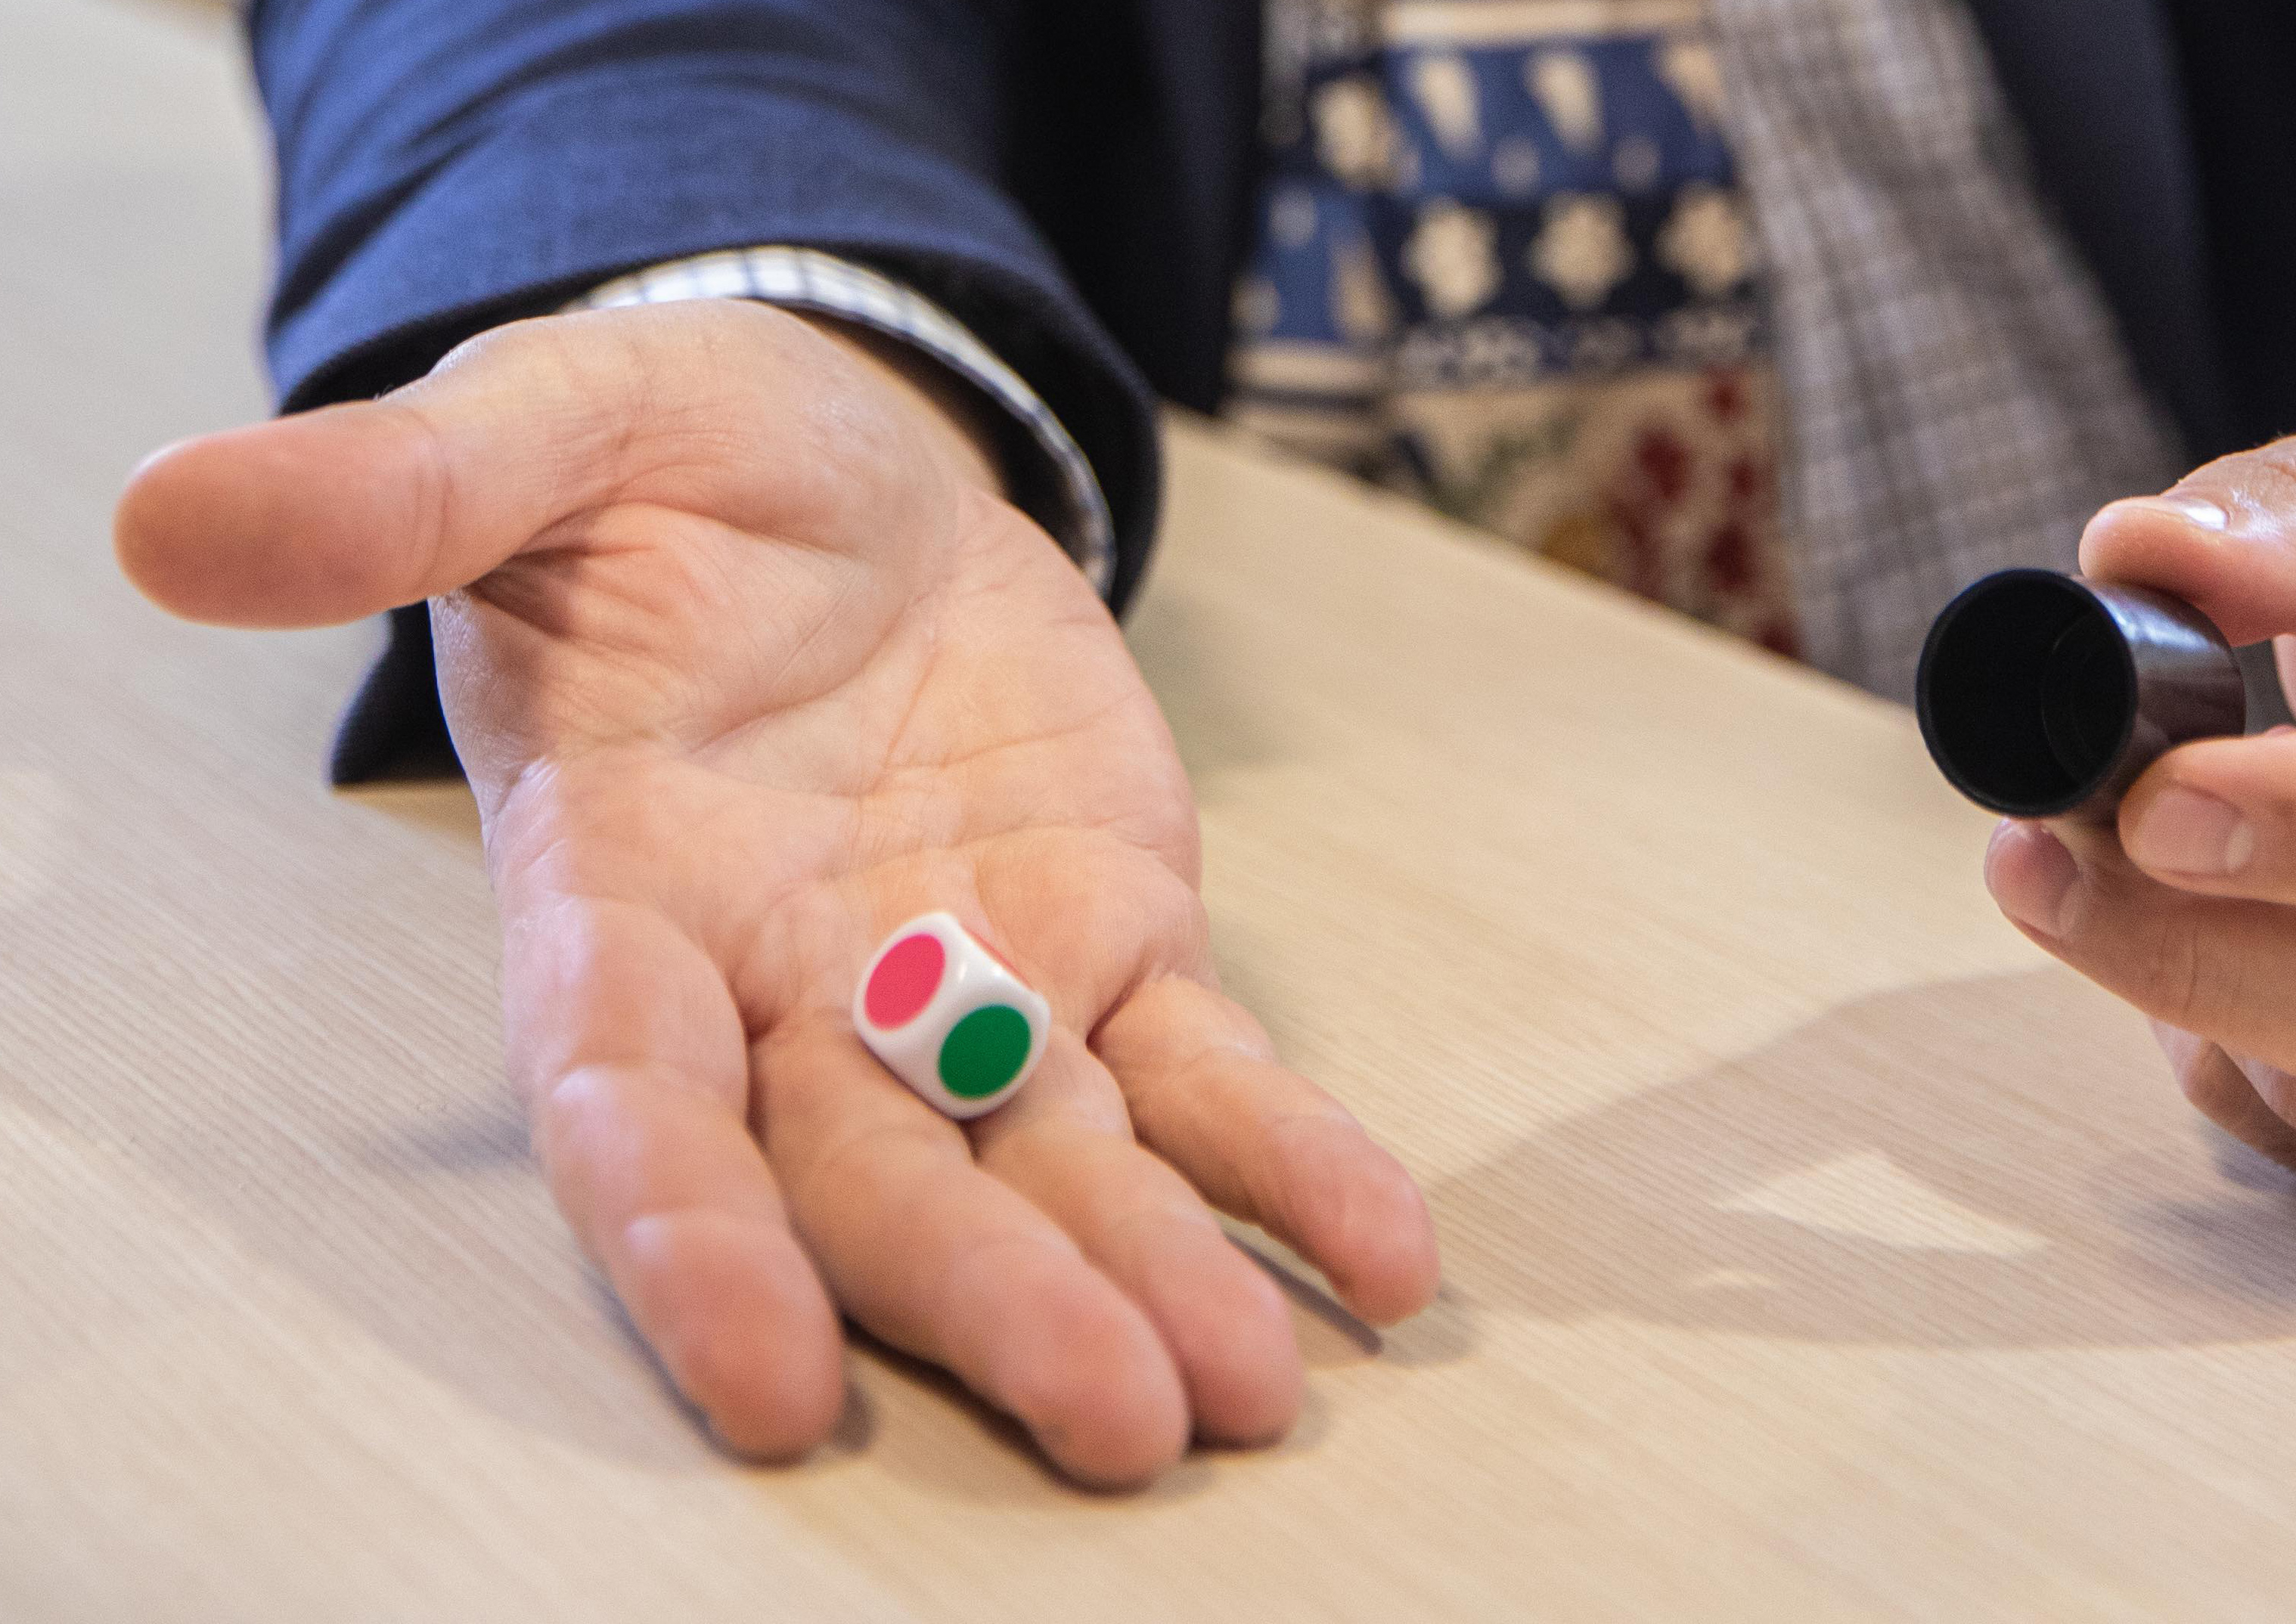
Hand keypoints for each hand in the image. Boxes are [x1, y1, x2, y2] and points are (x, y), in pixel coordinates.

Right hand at [114, 300, 1437, 1481]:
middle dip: (983, 1301)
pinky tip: (1381, 1258)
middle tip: (1106, 1425)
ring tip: (1248, 1399)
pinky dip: (1288, 1161)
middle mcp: (792, 987)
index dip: (687, 1231)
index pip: (633, 1094)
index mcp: (624, 894)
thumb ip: (398, 489)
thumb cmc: (675, 463)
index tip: (756, 1372)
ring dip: (1152, 1277)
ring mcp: (966, 980)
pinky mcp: (1111, 941)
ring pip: (1050, 1162)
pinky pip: (1201, 1073)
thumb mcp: (545, 428)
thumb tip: (163, 507)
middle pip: (874, 1179)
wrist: (857, 463)